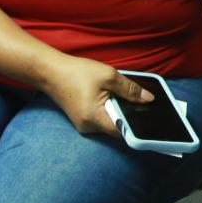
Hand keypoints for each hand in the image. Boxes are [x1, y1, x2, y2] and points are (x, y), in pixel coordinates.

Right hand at [34, 52, 150, 135]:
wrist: (50, 71)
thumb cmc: (76, 72)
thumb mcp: (108, 76)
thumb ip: (131, 89)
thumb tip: (149, 99)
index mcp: (95, 119)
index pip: (123, 131)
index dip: (138, 127)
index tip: (152, 121)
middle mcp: (89, 127)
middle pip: (118, 127)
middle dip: (129, 114)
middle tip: (141, 102)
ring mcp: (84, 124)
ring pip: (110, 121)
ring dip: (119, 109)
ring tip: (120, 94)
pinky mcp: (83, 119)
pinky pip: (102, 117)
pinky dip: (110, 108)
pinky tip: (111, 95)